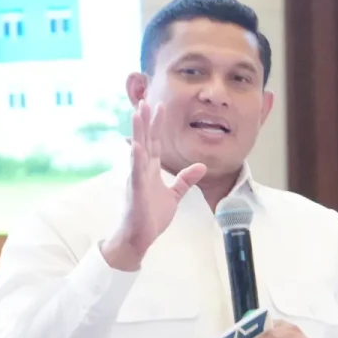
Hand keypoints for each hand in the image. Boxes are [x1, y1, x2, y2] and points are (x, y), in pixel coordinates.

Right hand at [100, 102, 205, 271]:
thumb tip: (201, 166)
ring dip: (138, 132)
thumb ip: (185, 179)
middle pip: (145, 140)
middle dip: (145, 120)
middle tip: (145, 99)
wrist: (140, 237)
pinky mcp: (136, 191)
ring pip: (137, 150)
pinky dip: (137, 159)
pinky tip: (137, 146)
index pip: (156, 142)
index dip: (158, 125)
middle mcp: (142, 170)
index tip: (161, 106)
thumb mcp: (174, 195)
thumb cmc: (152, 216)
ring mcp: (137, 178)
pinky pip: (136, 172)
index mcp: (150, 169)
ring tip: (137, 113)